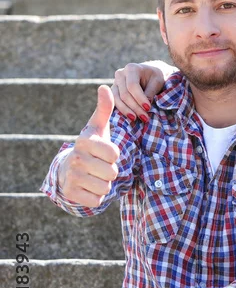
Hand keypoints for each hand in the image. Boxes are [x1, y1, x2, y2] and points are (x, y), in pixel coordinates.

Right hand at [58, 86, 120, 207]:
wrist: (69, 170)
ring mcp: (71, 177)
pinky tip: (89, 188)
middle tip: (100, 167)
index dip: (114, 156)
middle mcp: (75, 158)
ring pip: (106, 187)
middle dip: (110, 172)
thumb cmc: (91, 147)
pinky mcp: (71, 194)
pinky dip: (97, 197)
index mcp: (84, 141)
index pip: (114, 154)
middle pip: (112, 172)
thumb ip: (104, 109)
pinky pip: (97, 200)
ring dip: (105, 184)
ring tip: (95, 176)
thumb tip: (104, 87)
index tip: (104, 152)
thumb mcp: (98, 128)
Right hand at [111, 61, 173, 120]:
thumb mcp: (157, 82)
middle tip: (145, 117)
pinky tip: (130, 116)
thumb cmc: (155, 76)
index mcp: (132, 68)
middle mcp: (120, 74)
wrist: (150, 73)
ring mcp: (115, 82)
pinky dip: (122, 110)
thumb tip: (145, 107)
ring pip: (117, 99)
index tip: (148, 108)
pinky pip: (115, 102)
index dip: (139, 98)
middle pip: (124, 94)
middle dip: (135, 107)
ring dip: (127, 111)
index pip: (132, 86)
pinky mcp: (114, 91)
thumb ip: (150, 92)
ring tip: (137, 119)